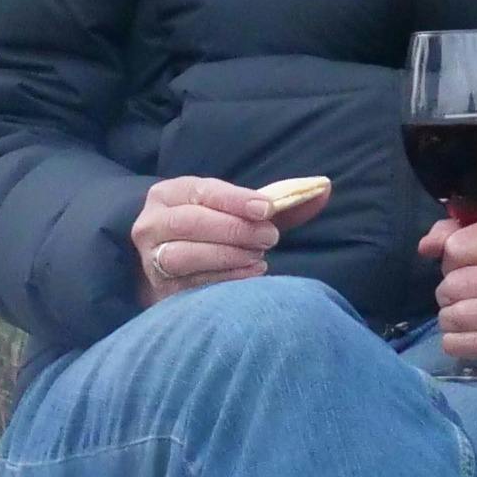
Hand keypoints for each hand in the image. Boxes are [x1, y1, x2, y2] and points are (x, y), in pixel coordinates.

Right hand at [132, 177, 284, 302]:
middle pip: (189, 222)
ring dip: (227, 255)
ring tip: (258, 257)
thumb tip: (324, 187)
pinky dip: (223, 279)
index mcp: (170, 193)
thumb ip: (280, 202)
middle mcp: (152, 223)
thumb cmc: (215, 231)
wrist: (176, 269)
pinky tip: (249, 276)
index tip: (267, 209)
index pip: (203, 191)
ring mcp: (151, 258)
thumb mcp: (239, 212)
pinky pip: (188, 284)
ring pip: (183, 254)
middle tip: (270, 237)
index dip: (236, 200)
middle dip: (234, 229)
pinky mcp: (160, 288)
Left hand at [420, 215, 476, 371]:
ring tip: (464, 316)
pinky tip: (465, 336)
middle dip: (449, 293)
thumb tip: (426, 247)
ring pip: (456, 316)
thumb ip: (453, 233)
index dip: (452, 260)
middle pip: (453, 284)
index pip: (456, 247)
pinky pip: (465, 345)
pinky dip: (456, 342)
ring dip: (450, 319)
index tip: (468, 267)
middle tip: (465, 296)